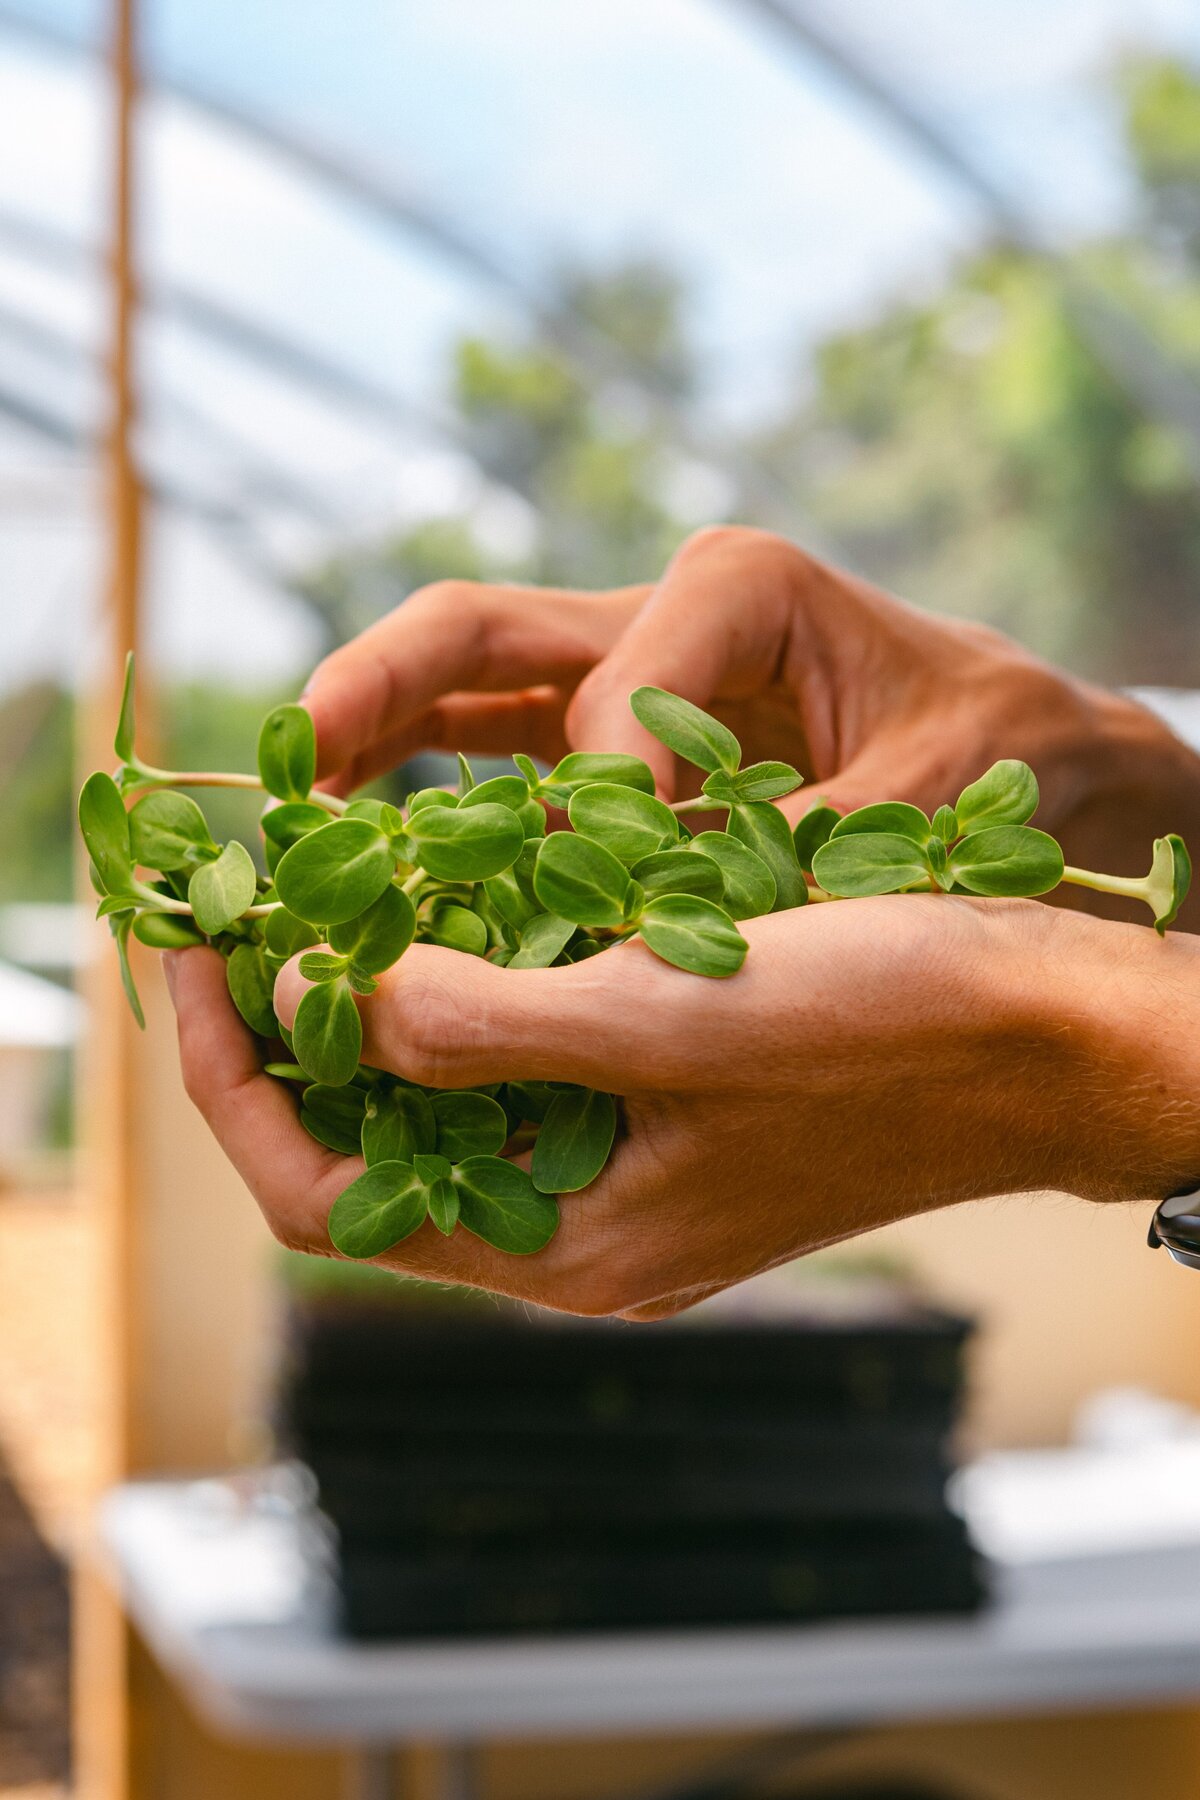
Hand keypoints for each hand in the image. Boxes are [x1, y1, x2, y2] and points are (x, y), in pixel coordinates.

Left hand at [164, 897, 1199, 1318]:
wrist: (1056, 1032)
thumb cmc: (893, 1025)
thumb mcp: (667, 1012)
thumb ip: (477, 1022)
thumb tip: (318, 1001)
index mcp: (568, 1244)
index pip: (324, 1194)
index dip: (232, 1077)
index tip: (195, 952)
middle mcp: (584, 1223)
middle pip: (373, 1146)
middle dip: (291, 1030)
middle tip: (244, 904)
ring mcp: (629, 1170)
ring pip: (446, 1096)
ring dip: (378, 999)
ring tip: (327, 888)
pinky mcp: (671, 1110)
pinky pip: (527, 1062)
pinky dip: (471, 986)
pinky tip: (458, 901)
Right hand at [302, 526, 1199, 920]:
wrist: (1043, 757)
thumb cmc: (1006, 756)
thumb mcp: (929, 801)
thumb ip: (791, 850)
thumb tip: (655, 915)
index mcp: (741, 587)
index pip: (612, 699)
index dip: (595, 806)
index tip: (616, 900)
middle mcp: (670, 610)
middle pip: (485, 629)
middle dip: (382, 685)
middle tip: (298, 750)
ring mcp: (636, 665)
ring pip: (472, 679)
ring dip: (378, 733)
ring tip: (298, 806)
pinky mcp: (625, 727)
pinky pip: (505, 742)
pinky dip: (433, 782)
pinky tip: (374, 839)